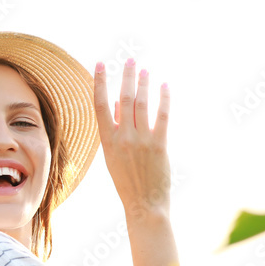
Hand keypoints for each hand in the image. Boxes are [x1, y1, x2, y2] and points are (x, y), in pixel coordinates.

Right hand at [93, 58, 171, 219]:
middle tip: (129, 60)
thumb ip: (115, 130)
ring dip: (143, 84)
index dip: (99, 82)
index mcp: (108, 141)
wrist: (143, 205)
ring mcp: (142, 141)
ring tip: (144, 70)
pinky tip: (164, 86)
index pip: (100, 105)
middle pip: (123, 99)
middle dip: (126, 77)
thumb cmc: (128, 181)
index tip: (100, 64)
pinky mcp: (160, 145)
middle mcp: (123, 138)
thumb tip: (117, 104)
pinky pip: (162, 116)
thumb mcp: (113, 156)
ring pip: (142, 104)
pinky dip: (163, 99)